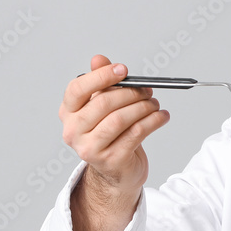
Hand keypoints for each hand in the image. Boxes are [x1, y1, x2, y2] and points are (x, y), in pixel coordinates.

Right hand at [59, 55, 169, 230]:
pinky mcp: (110, 160)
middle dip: (131, 93)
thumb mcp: (103, 107)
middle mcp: (73, 131)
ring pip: (121, 119)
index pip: (77, 89)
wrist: (116, 171)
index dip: (101, 76)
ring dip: (144, 107)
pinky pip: (136, 134)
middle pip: (104, 103)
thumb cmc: (110, 134)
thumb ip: (101, 82)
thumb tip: (98, 59)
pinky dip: (153, 121)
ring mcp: (90, 148)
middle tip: (148, 90)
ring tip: (155, 104)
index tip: (124, 70)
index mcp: (68, 113)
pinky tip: (162, 117)